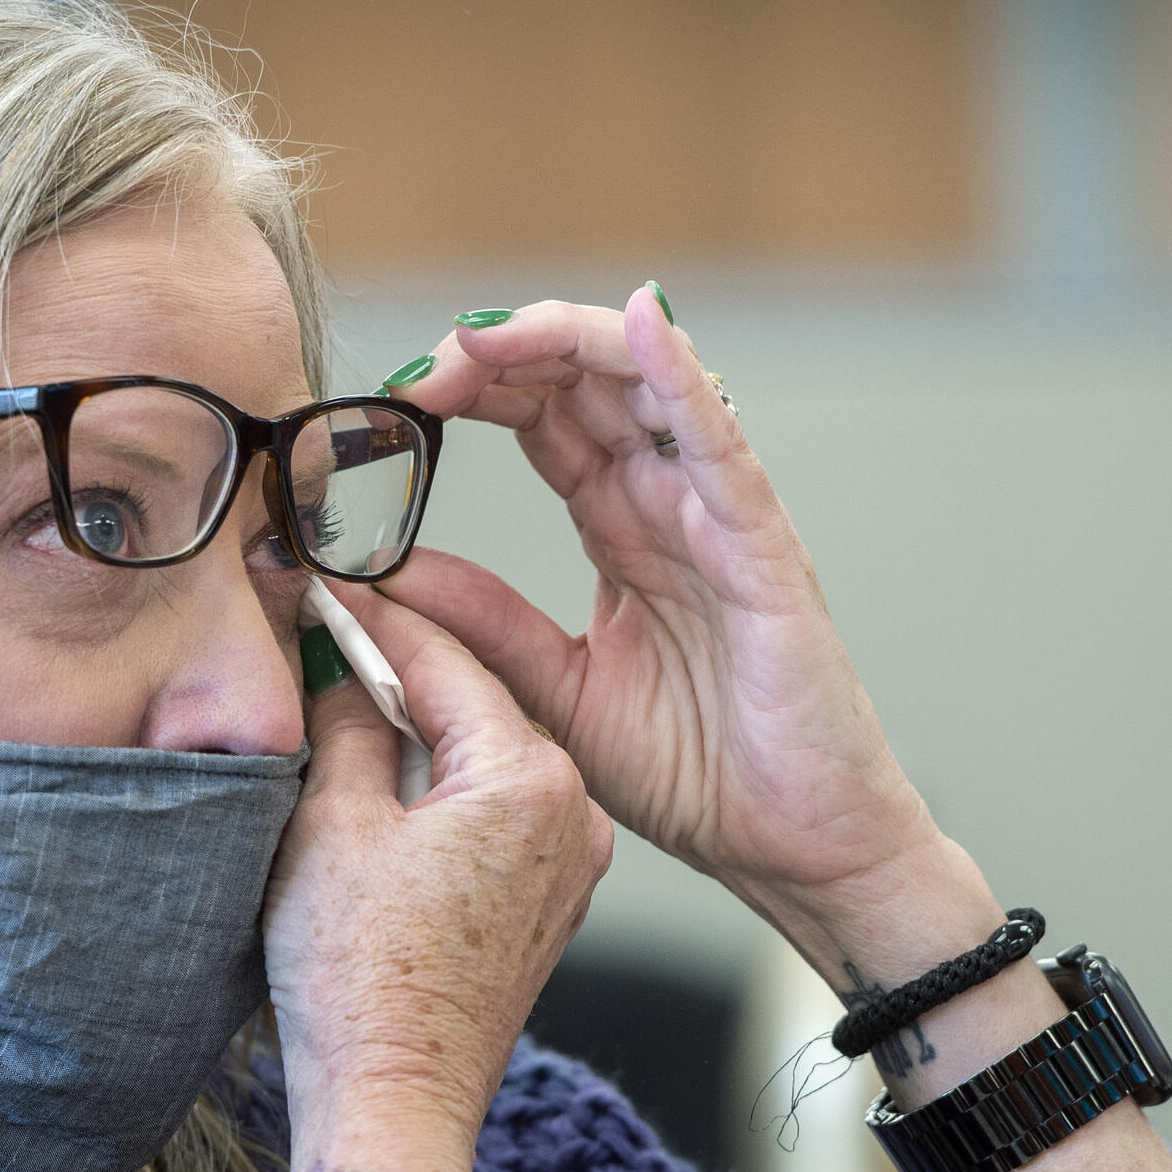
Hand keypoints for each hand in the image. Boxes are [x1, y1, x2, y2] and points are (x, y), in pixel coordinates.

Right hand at [262, 586, 611, 1171]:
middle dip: (398, 676)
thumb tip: (342, 664)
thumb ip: (346, 722)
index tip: (325, 591)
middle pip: (474, 707)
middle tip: (324, 643)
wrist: (395, 1099)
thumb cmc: (363, 979)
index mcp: (532, 778)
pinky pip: (494, 819)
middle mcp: (576, 813)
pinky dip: (441, 796)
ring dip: (419, 738)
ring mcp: (572, 866)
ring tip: (341, 718)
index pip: (444, 660)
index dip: (374, 620)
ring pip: (483, 763)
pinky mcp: (550, 907)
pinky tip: (382, 799)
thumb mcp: (333, 822)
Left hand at [381, 290, 989, 978]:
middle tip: (424, 368)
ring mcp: (719, 516)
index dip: (474, 391)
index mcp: (620, 528)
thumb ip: (479, 622)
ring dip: (565, 343)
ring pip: (647, 385)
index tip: (395, 401)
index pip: (543, 422)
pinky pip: (721, 445)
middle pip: (585, 383)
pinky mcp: (765, 548)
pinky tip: (642, 324)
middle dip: (501, 356)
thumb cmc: (697, 772)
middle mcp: (669, 503)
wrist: (789, 847)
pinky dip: (682, 377)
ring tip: (487, 336)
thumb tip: (383, 571)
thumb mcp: (553, 689)